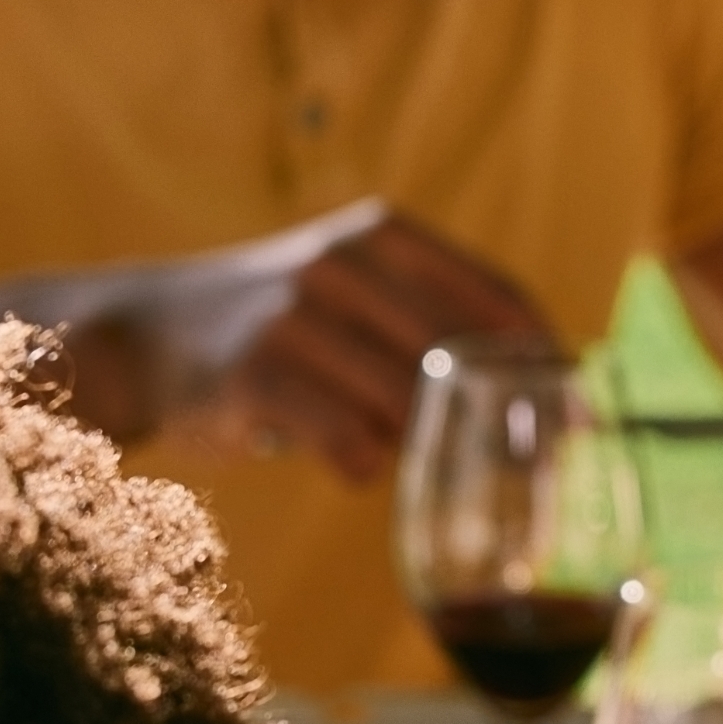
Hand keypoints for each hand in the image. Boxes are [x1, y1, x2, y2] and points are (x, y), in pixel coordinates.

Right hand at [37, 206, 553, 481]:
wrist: (141, 334)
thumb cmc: (274, 330)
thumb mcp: (354, 295)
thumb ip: (433, 328)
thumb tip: (552, 401)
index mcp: (384, 237)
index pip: (500, 300)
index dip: (550, 366)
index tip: (580, 421)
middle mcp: (345, 264)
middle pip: (464, 363)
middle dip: (504, 432)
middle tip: (529, 486)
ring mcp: (297, 315)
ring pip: (411, 411)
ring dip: (415, 450)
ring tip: (384, 448)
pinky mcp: (256, 372)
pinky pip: (351, 445)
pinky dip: (360, 467)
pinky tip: (341, 459)